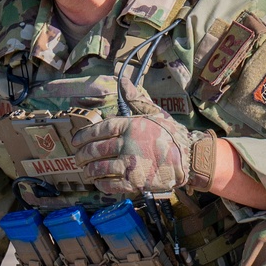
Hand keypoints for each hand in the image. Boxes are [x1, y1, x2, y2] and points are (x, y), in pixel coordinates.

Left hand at [71, 78, 211, 194]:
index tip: (75, 141)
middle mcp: (127, 144)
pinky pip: (111, 185)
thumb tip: (123, 80)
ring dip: (89, 171)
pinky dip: (101, 185)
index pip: (98, 130)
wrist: (190, 158)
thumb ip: (135, 98)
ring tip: (86, 172)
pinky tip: (98, 183)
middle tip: (78, 158)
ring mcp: (130, 164)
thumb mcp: (153, 112)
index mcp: (129, 126)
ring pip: (100, 168)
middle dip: (82, 155)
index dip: (83, 136)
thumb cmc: (171, 134)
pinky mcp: (136, 182)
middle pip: (95, 150)